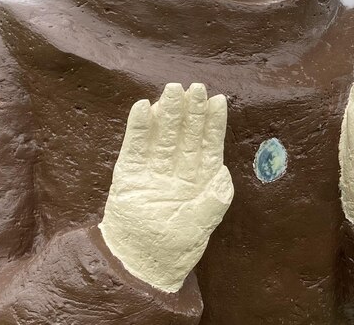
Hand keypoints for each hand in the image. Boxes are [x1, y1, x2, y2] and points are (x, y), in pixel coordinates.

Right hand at [99, 83, 233, 292]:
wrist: (138, 266)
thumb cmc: (174, 250)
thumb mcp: (200, 227)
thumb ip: (215, 202)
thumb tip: (225, 175)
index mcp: (199, 181)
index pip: (208, 145)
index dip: (213, 123)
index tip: (219, 100)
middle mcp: (177, 171)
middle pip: (185, 135)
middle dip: (191, 111)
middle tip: (194, 87)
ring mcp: (152, 171)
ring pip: (162, 136)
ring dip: (167, 113)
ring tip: (172, 90)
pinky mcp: (128, 174)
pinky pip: (134, 146)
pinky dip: (138, 127)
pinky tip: (143, 107)